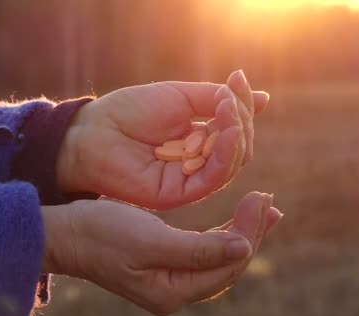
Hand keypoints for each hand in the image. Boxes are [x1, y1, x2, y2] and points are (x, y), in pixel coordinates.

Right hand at [41, 192, 281, 315]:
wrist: (65, 235)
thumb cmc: (101, 233)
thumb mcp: (150, 239)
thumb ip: (198, 250)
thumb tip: (243, 249)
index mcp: (173, 291)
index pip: (228, 265)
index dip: (250, 233)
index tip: (262, 198)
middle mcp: (174, 292)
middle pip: (227, 266)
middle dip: (251, 233)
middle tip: (270, 202)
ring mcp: (167, 281)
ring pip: (217, 260)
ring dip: (240, 233)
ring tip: (263, 210)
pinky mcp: (161, 265)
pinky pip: (202, 254)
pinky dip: (221, 235)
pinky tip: (233, 222)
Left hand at [57, 70, 268, 209]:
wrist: (95, 131)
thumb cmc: (131, 111)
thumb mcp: (180, 97)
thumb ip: (217, 100)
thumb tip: (262, 98)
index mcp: (200, 139)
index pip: (235, 127)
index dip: (241, 105)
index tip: (238, 79)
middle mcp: (199, 161)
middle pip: (239, 147)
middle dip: (241, 120)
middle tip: (231, 98)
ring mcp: (191, 179)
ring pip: (232, 164)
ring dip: (237, 135)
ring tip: (230, 111)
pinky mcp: (181, 194)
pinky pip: (213, 178)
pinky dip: (225, 154)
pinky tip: (226, 130)